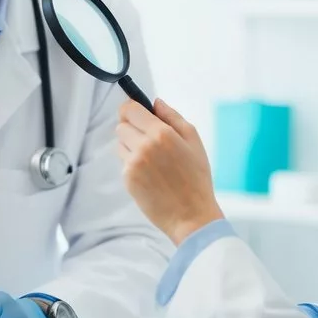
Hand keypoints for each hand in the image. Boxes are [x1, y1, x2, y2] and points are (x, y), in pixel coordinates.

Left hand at [116, 98, 224, 244]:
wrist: (191, 215)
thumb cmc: (197, 178)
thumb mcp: (194, 141)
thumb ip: (172, 116)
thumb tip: (155, 102)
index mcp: (161, 133)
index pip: (130, 109)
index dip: (131, 109)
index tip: (136, 113)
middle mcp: (144, 146)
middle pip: (121, 125)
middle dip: (132, 128)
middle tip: (148, 139)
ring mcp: (133, 163)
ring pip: (119, 143)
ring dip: (130, 146)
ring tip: (152, 159)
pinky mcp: (127, 179)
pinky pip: (123, 162)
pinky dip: (132, 164)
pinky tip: (150, 173)